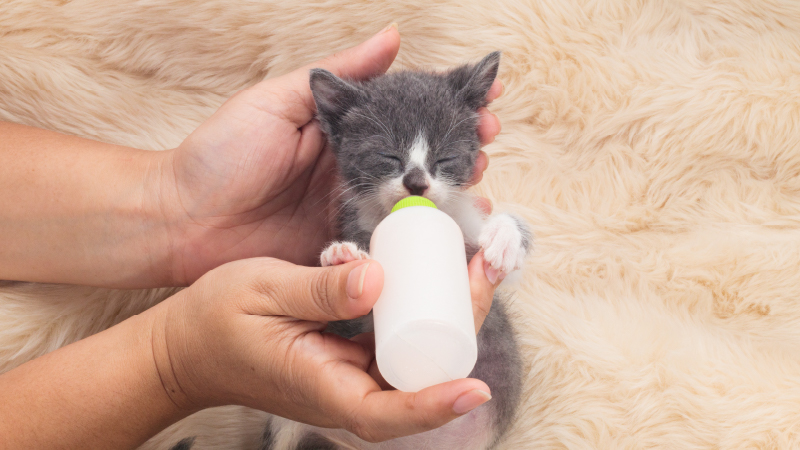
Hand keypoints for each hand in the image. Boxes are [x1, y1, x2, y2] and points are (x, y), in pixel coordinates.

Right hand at [149, 253, 499, 441]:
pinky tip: (436, 274)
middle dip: (462, 330)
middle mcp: (347, 390)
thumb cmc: (215, 324)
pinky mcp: (352, 355)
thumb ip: (319, 289)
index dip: (436, 404)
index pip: (388, 413)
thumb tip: (378, 278)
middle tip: (484, 269)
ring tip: (474, 265)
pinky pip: (398, 339)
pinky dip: (423, 309)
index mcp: (325, 388)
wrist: (187, 347)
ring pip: (416, 357)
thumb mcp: (263, 293)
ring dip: (451, 315)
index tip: (474, 389)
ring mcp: (352, 374)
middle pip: (421, 379)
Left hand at [154, 25, 502, 285]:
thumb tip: (394, 37)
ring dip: (452, 196)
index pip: (407, 116)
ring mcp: (352, 213)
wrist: (180, 221)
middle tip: (487, 145)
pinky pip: (389, 247)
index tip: (485, 101)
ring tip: (480, 187)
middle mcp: (356, 171)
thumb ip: (339, 76)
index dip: (447, 108)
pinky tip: (450, 236)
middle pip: (421, 160)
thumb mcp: (277, 101)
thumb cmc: (219, 154)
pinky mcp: (343, 252)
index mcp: (344, 133)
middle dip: (461, 150)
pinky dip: (422, 242)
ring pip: (414, 204)